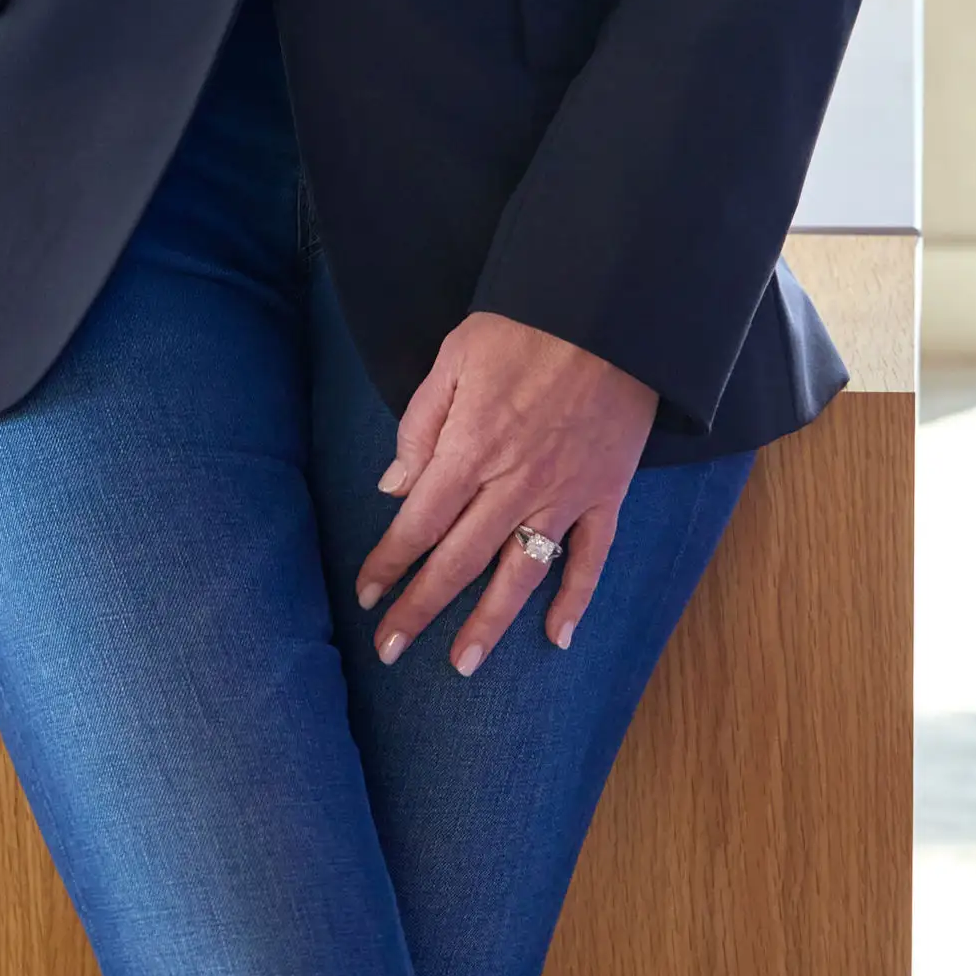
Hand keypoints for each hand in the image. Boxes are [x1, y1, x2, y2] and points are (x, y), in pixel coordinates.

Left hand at [354, 312, 657, 673]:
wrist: (608, 310)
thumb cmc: (523, 326)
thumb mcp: (454, 357)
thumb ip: (421, 425)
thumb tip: (394, 487)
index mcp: (471, 448)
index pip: (419, 523)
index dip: (389, 564)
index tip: (366, 597)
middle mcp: (514, 483)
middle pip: (460, 561)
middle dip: (421, 608)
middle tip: (391, 650)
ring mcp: (564, 494)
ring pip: (520, 573)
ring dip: (489, 624)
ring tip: (462, 664)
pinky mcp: (606, 494)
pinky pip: (591, 558)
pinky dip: (576, 600)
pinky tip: (558, 639)